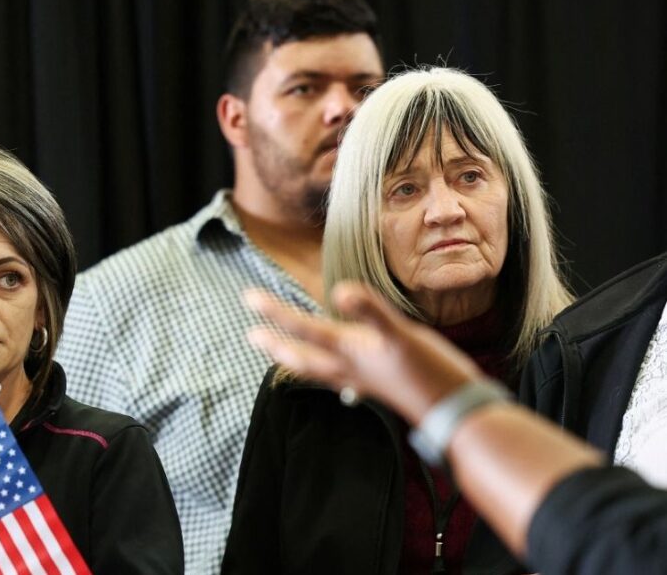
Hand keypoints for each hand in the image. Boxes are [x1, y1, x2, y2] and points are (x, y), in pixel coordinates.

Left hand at [243, 281, 481, 423]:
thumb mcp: (401, 335)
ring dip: (296, 360)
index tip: (247, 298)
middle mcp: (349, 368)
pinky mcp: (378, 386)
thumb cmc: (430, 372)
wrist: (455, 411)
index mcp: (349, 351)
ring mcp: (362, 379)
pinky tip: (336, 374)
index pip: (303, 328)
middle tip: (250, 335)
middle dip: (275, 343)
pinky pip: (342, 378)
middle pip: (302, 355)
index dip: (275, 312)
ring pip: (318, 370)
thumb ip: (371, 312)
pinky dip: (330, 371)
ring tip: (280, 354)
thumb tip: (339, 291)